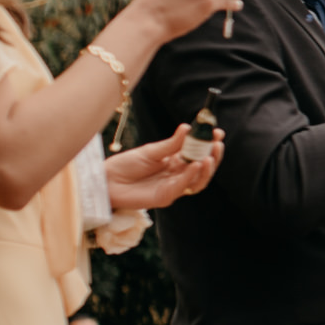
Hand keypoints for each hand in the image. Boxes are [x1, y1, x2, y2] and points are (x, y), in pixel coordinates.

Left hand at [105, 129, 221, 210]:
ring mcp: (173, 187)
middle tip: (217, 144)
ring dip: (207, 169)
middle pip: (203, 168)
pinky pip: (183, 187)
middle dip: (213, 156)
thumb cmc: (125, 165)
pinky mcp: (166, 197)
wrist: (106, 180)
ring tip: (209, 157)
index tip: (218, 132)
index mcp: (175, 162)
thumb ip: (171, 144)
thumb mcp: (151, 151)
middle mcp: (177, 175)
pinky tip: (196, 165)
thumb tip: (188, 128)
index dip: (209, 144)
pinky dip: (191, 176)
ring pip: (198, 181)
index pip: (198, 153)